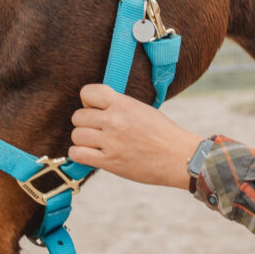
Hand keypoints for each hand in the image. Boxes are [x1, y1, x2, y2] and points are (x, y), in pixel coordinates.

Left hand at [69, 84, 202, 188]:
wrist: (178, 157)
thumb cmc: (163, 134)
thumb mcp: (142, 110)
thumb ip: (119, 106)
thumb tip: (96, 108)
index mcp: (124, 104)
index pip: (87, 92)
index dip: (88, 102)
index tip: (97, 110)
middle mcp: (114, 120)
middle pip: (78, 117)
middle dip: (86, 123)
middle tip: (99, 130)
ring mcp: (111, 141)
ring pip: (76, 135)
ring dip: (83, 140)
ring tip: (97, 143)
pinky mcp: (109, 161)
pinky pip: (77, 154)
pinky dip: (80, 154)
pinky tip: (92, 154)